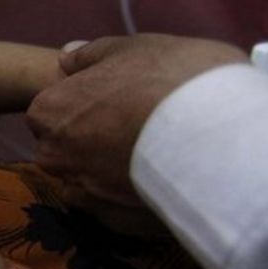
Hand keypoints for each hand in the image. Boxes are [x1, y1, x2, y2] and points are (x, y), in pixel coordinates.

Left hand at [26, 34, 245, 206]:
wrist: (217, 137)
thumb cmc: (172, 80)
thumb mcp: (133, 48)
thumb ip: (93, 54)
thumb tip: (67, 57)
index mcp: (50, 110)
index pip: (52, 110)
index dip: (85, 105)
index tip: (118, 101)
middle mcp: (54, 155)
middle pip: (65, 147)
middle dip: (91, 140)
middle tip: (137, 127)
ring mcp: (81, 191)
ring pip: (85, 179)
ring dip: (108, 170)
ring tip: (151, 155)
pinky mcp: (110, 220)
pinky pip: (110, 207)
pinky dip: (125, 197)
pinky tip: (154, 182)